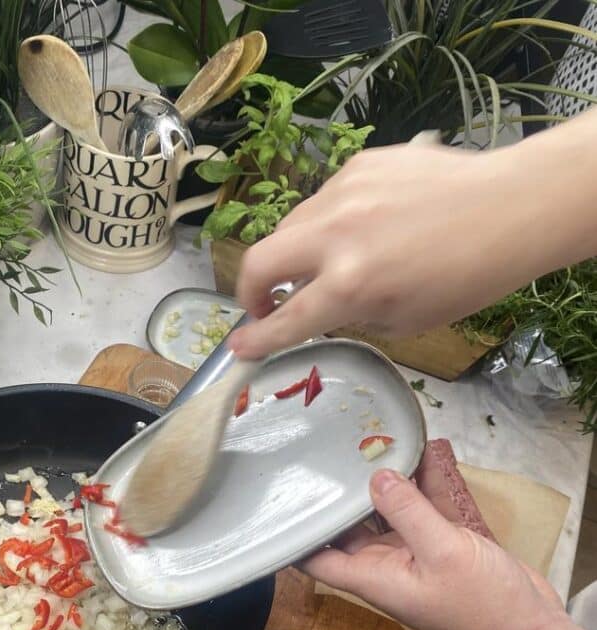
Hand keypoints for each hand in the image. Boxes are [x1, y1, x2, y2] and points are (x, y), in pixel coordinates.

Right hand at [229, 113, 596, 359]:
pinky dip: (330, 222)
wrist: (509, 208)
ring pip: (291, 227)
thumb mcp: (404, 320)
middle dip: (250, 291)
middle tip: (265, 304)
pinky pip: (325, 200)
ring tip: (324, 264)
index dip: (257, 339)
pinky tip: (365, 227)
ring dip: (293, 254)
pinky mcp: (359, 165)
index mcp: (351, 285)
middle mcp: (336, 236)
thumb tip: (323, 308)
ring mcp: (344, 193)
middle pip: (259, 261)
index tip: (238, 347)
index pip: (285, 320)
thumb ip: (351, 315)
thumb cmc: (465, 276)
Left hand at [302, 469, 564, 629]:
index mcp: (372, 577)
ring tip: (371, 442)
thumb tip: (375, 475)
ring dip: (383, 484)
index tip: (283, 498)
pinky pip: (423, 511)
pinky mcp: (442, 548)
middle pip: (349, 529)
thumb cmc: (484, 606)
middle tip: (329, 452)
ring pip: (388, 513)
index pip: (317, 558)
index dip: (296, 534)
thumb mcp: (444, 552)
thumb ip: (408, 512)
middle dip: (341, 496)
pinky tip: (420, 452)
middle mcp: (385, 567)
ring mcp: (414, 557)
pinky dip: (421, 486)